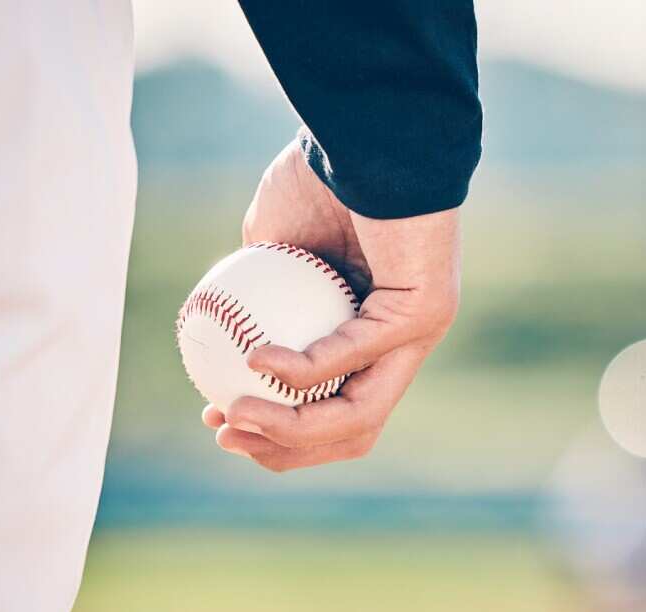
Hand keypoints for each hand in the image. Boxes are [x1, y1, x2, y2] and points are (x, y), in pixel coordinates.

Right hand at [202, 141, 460, 470]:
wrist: (368, 131)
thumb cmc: (325, 176)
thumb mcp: (276, 241)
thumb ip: (259, 291)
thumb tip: (222, 330)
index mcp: (374, 332)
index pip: (334, 409)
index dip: (277, 429)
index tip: (220, 418)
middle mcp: (404, 342)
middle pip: (350, 430)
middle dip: (282, 446)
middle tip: (224, 432)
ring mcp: (421, 331)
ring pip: (359, 413)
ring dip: (290, 427)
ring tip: (235, 415)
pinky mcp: (425, 309)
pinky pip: (356, 353)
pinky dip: (303, 368)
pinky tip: (258, 362)